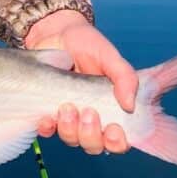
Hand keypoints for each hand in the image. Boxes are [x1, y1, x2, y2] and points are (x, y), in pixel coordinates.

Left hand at [25, 10, 137, 154]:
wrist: (56, 32)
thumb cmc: (87, 44)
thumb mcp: (110, 56)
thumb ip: (124, 77)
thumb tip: (130, 106)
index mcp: (111, 110)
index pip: (118, 140)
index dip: (118, 143)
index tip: (115, 129)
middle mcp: (90, 118)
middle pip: (94, 145)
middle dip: (92, 135)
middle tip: (88, 112)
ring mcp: (68, 117)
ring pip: (71, 140)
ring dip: (70, 130)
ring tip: (68, 107)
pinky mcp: (46, 111)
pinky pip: (47, 130)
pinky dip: (48, 127)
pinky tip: (47, 117)